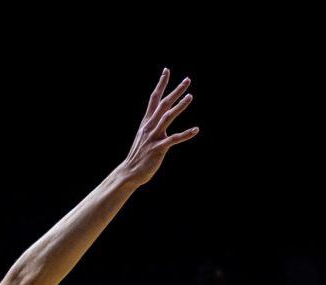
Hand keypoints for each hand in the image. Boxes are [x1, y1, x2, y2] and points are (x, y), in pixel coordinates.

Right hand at [120, 69, 197, 187]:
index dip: (160, 84)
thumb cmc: (138, 155)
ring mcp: (154, 137)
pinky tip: (195, 130)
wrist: (129, 172)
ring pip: (168, 117)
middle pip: (163, 104)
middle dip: (175, 91)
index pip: (154, 99)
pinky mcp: (158, 148)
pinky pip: (174, 139)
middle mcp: (150, 126)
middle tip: (187, 80)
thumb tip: (160, 117)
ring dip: (179, 106)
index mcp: (146, 122)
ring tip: (189, 96)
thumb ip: (152, 126)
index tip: (166, 71)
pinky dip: (185, 134)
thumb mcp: (143, 136)